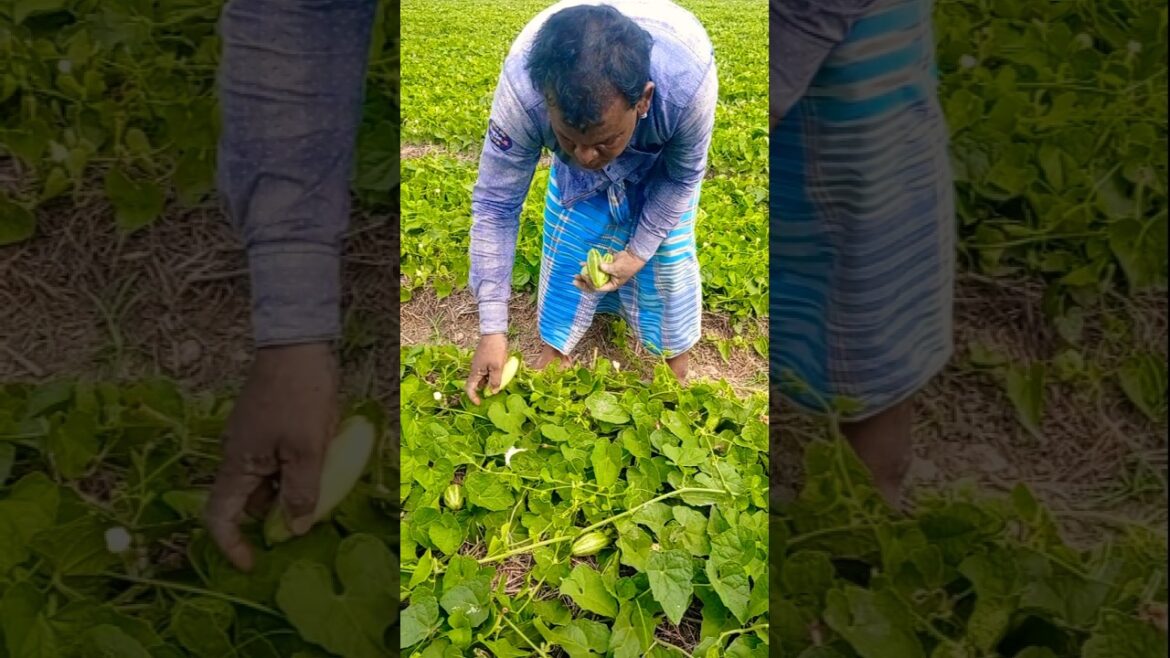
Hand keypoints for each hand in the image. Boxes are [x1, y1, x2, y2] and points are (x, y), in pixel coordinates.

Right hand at [203, 343, 338, 570]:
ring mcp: (251, 439)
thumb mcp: (308, 448)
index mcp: (237, 464)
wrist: (298, 343)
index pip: (219, 517)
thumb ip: (301, 491)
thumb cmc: (300, 395)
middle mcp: (236, 455)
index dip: (231, 545)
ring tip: (323, 477)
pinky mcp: (267, 426)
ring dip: (291, 489)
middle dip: (276, 515)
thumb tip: (295, 529)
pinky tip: (322, 456)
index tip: (253, 563)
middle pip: (248, 502)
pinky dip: (296, 469)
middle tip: (312, 513)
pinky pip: (277, 460)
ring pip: (266, 481)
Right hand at [465, 333, 507, 404]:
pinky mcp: (485, 360)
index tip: (480, 403)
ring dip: (491, 381)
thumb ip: (495, 381)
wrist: (494, 333)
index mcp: (475, 372)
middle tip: (497, 390)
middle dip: (486, 389)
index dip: (473, 397)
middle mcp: (475, 369)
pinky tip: (502, 371)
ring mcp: (480, 364)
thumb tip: (493, 392)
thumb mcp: (497, 367)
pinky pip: (487, 371)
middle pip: (478, 384)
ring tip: (502, 379)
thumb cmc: (495, 350)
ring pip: (484, 378)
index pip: (469, 389)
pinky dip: (493, 374)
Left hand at [574, 247, 645, 292]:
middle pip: (592, 285)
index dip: (589, 283)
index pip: (597, 288)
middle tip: (574, 281)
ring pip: (592, 278)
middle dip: (583, 284)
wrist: (632, 257)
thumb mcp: (618, 268)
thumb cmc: (627, 265)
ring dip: (584, 276)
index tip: (584, 276)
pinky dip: (588, 266)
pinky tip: (581, 264)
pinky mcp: (603, 268)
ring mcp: (604, 275)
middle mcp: (606, 282)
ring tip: (575, 275)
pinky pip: (594, 269)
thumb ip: (608, 268)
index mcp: (610, 286)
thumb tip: (599, 265)